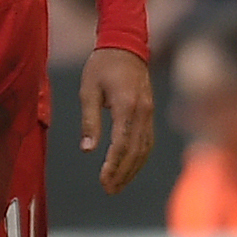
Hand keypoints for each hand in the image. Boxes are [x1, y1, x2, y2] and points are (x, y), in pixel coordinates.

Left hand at [79, 46, 155, 192]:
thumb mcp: (88, 90)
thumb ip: (89, 121)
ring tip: (117, 185)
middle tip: (109, 190)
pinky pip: (147, 140)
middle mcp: (143, 112)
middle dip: (123, 173)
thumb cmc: (101, 66)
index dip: (114, 165)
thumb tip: (87, 150)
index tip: (103, 180)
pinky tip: (129, 168)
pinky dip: (139, 158)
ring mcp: (149, 113)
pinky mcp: (150, 113)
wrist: (125, 46)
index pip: (122, 143)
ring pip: (145, 149)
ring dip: (132, 169)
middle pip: (136, 151)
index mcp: (127, 106)